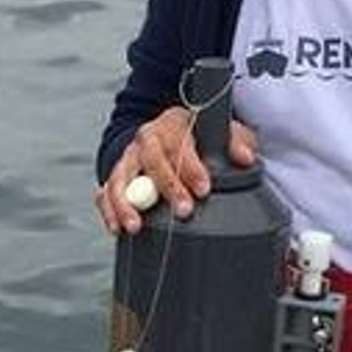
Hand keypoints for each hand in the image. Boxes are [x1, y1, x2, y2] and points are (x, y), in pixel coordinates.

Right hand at [95, 103, 257, 234]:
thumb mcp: (221, 133)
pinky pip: (106, 191)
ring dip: (126, 203)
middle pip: (151, 160)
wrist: (166, 137)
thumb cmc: (197, 138)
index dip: (191, 167)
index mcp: (173, 124)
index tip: (204, 189)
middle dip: (166, 187)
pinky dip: (109, 209)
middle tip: (183, 211)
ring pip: (121, 177)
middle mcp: (147, 138)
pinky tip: (117, 226)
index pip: (180, 142)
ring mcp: (128, 158)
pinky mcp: (117, 177)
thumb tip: (244, 158)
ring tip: (135, 226)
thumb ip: (236, 142)